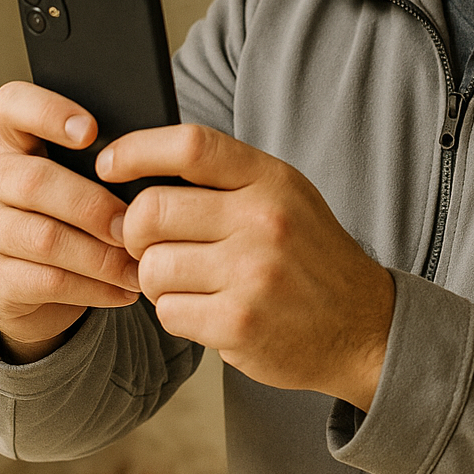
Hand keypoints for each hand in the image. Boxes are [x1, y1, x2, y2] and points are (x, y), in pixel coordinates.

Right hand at [0, 82, 141, 361]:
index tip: (91, 131)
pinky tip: (123, 290)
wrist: (41, 286)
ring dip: (101, 256)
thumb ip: (109, 164)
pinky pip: (46, 281)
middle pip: (34, 181)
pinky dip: (94, 288)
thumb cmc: (80, 217)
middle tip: (134, 227)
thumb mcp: (90, 181)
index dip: (47, 111)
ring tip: (140, 267)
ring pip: (43, 238)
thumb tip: (158, 165)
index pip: (11, 104)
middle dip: (93, 207)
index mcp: (14, 141)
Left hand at [100, 125, 394, 410]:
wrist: (365, 326)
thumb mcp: (284, 198)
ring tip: (190, 284)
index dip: (136, 150)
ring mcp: (252, 274)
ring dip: (156, 281)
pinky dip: (176, 314)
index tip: (108, 165)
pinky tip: (207, 312)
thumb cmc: (310, 258)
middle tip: (150, 246)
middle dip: (135, 233)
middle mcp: (264, 220)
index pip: (190, 147)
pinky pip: (168, 313)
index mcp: (272, 181)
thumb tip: (137, 172)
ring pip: (152, 267)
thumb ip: (224, 180)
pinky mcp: (239, 324)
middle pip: (151, 211)